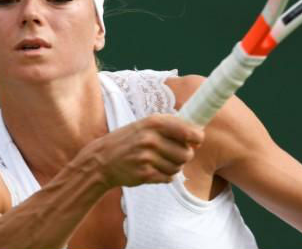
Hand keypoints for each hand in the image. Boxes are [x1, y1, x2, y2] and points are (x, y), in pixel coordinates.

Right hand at [80, 114, 203, 188]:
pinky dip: (165, 176)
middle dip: (184, 156)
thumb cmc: (129, 140)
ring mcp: (147, 157)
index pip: (188, 132)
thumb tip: (198, 134)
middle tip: (173, 154)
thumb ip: (171, 126)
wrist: (103, 159)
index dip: (197, 138)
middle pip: (186, 153)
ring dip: (173, 167)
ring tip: (160, 161)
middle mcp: (151, 138)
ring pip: (178, 167)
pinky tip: (154, 170)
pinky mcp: (144, 174)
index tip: (197, 141)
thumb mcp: (146, 125)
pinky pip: (168, 178)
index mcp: (154, 122)